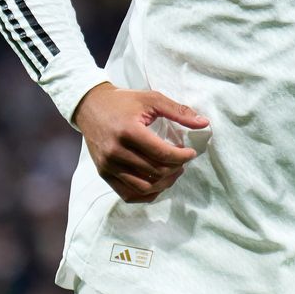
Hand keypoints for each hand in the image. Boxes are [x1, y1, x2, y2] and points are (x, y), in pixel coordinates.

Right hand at [73, 83, 209, 202]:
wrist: (90, 107)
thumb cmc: (123, 102)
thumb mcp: (152, 99)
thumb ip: (178, 111)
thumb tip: (204, 123)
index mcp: (129, 132)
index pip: (162, 154)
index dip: (182, 156)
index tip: (191, 153)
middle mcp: (116, 152)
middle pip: (155, 171)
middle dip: (176, 168)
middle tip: (182, 160)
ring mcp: (108, 166)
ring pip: (144, 187)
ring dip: (165, 183)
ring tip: (173, 171)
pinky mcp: (103, 174)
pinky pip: (129, 194)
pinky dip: (147, 193)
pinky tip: (158, 182)